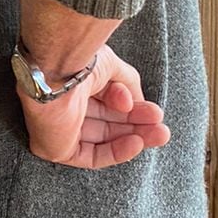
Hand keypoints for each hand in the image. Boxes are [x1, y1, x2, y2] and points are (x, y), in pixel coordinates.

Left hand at [18, 44, 169, 168]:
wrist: (55, 70)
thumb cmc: (76, 61)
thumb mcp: (109, 65)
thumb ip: (127, 82)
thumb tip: (138, 102)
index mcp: (74, 87)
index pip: (107, 104)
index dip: (133, 109)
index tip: (156, 112)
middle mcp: (65, 108)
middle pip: (107, 124)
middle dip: (137, 126)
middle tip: (162, 129)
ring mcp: (60, 130)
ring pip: (102, 141)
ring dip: (133, 139)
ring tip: (160, 135)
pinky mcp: (56, 149)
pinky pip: (91, 156)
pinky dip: (116, 152)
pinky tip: (137, 143)